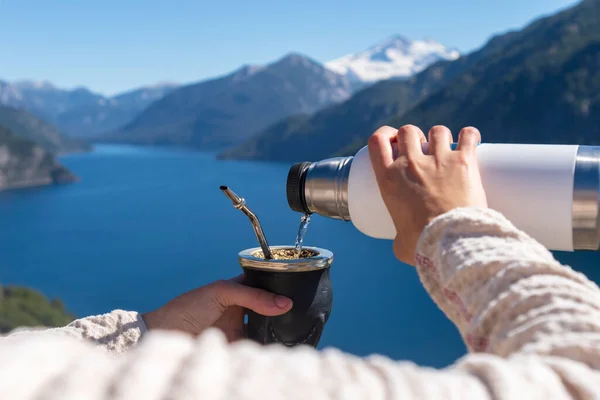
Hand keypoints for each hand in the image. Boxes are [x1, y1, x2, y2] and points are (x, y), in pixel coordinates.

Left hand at [142, 275, 292, 341]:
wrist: (166, 334)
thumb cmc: (188, 307)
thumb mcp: (222, 292)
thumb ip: (254, 296)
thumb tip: (285, 303)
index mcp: (238, 290)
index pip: (264, 286)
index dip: (279, 288)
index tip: (296, 292)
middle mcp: (241, 310)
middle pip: (269, 309)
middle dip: (283, 312)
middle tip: (299, 313)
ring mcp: (239, 330)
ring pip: (266, 329)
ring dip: (277, 329)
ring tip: (293, 328)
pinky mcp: (237, 348)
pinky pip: (257, 348)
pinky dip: (268, 346)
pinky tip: (278, 343)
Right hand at [368, 124, 487, 264]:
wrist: (450, 241)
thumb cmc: (422, 245)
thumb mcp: (399, 242)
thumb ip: (399, 238)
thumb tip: (402, 244)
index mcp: (389, 179)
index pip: (377, 142)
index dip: (385, 135)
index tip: (393, 141)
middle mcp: (411, 164)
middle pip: (408, 131)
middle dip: (415, 135)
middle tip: (423, 149)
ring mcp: (438, 160)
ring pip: (438, 131)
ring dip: (441, 137)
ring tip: (448, 149)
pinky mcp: (464, 161)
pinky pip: (468, 136)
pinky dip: (470, 136)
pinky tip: (470, 141)